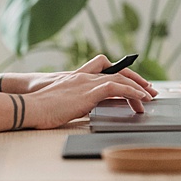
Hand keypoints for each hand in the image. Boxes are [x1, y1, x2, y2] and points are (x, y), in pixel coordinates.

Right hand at [22, 55, 158, 97]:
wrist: (31, 107)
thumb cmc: (40, 109)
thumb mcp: (60, 103)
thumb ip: (72, 102)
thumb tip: (79, 109)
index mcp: (76, 78)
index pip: (104, 71)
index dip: (121, 77)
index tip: (133, 85)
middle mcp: (84, 77)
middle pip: (116, 72)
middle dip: (135, 80)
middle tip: (149, 90)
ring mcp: (86, 82)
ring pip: (120, 78)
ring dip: (138, 87)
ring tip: (150, 97)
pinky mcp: (89, 91)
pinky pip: (117, 87)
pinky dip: (132, 91)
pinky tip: (141, 98)